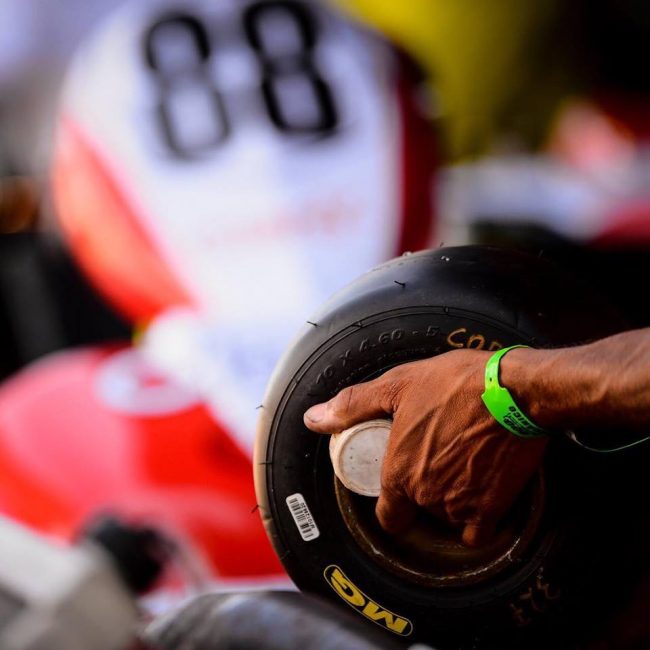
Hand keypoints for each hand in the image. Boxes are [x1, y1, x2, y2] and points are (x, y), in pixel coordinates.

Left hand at [304, 349, 547, 546]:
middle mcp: (426, 496)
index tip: (402, 488)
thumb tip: (313, 418)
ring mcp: (460, 506)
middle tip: (437, 461)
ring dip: (451, 501)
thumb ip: (353, 405)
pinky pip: (478, 531)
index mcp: (399, 472)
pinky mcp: (492, 508)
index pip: (388, 516)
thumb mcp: (398, 385)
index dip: (393, 505)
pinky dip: (477, 518)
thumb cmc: (455, 384)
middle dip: (425, 494)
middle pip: (420, 512)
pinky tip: (480, 492)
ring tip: (461, 465)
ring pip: (448, 519)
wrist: (515, 391)